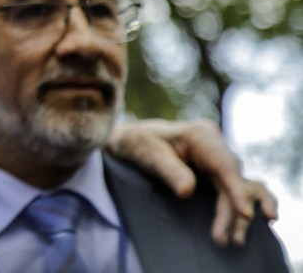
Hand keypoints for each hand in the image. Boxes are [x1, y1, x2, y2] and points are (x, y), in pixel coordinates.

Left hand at [106, 119, 277, 245]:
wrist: (131, 140)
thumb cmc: (139, 143)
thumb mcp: (149, 154)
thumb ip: (169, 171)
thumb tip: (187, 191)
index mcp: (202, 135)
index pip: (225, 164)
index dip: (237, 190)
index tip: (244, 213)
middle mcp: (215, 145)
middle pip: (232, 180)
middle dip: (232, 210)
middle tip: (223, 239)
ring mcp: (215, 158)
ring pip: (233, 188)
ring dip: (233, 214)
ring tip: (230, 240)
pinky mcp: (213, 171)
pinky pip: (228, 191)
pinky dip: (231, 208)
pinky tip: (234, 227)